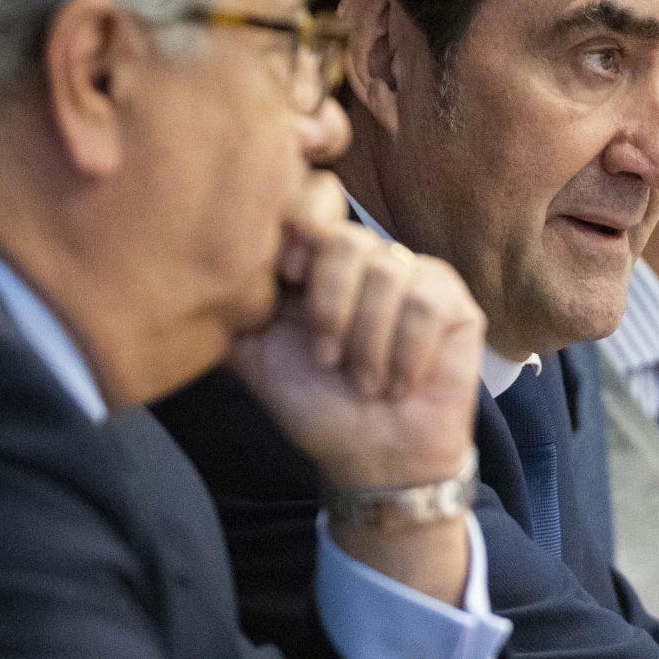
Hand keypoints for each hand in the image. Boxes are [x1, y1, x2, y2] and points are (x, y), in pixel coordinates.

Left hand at [231, 182, 483, 599]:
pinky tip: (399, 383)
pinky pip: (426, 303)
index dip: (296, 234)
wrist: (371, 458)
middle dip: (329, 307)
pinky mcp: (455, 303)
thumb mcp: (255, 353)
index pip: (312, 200)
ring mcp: (416, 276)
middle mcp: (368, 258)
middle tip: (326, 360)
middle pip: (345, 239)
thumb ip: (232, 304)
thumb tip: (203, 257)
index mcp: (318, 261)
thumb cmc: (315, 405)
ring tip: (365, 384)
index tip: (282, 280)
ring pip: (387, 272)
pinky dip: (405, 353)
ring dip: (367, 342)